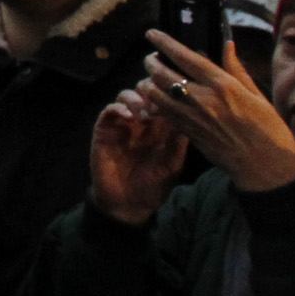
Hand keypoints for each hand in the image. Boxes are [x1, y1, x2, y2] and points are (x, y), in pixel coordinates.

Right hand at [87, 89, 188, 225]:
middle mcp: (142, 121)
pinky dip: (119, 108)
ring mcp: (123, 123)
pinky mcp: (104, 129)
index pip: (165, 100)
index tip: (177, 98)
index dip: (169, 94)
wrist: (128, 205)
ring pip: (126, 95)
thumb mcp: (173, 164)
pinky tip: (130, 117)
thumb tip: (190, 116)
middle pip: (145, 91)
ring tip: (144, 111)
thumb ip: (179, 141)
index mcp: (161, 127)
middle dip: (151, 90)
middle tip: (159, 101)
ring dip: (136, 97)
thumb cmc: (154, 186)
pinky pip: (109, 110)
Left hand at [140, 32, 294, 192]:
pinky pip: (162, 113)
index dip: (164, 43)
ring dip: (148, 82)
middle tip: (151, 58)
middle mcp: (203, 99)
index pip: (185, 57)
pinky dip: (155, 102)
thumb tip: (227, 45)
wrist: (264, 168)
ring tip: (150, 78)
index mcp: (223, 85)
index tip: (152, 33)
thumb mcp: (258, 96)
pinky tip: (158, 99)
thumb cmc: (269, 131)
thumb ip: (237, 70)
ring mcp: (192, 117)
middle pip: (162, 74)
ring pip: (155, 93)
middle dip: (151, 62)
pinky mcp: (187, 133)